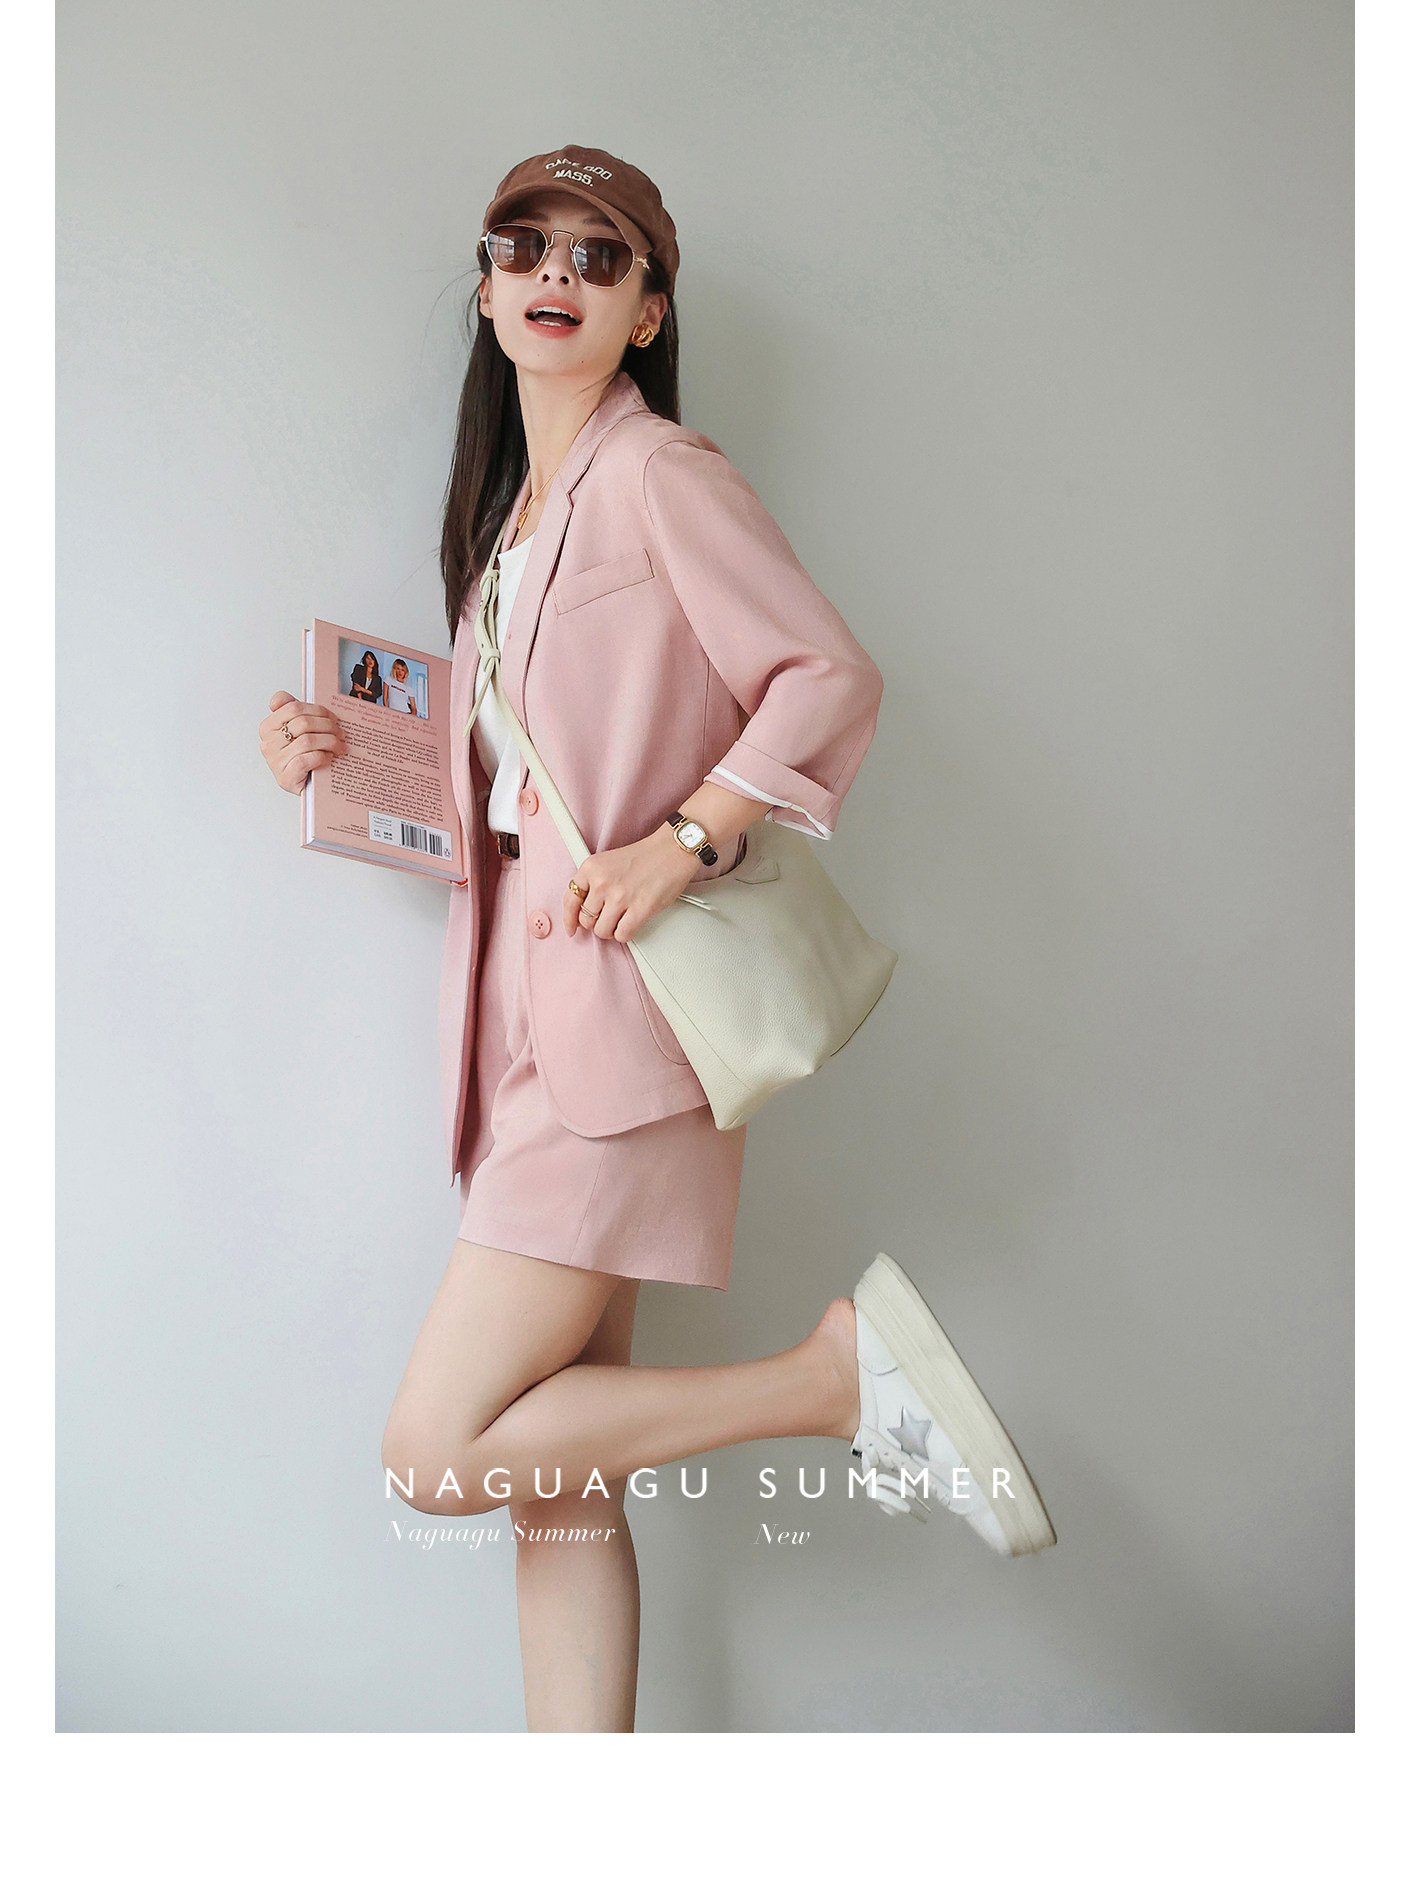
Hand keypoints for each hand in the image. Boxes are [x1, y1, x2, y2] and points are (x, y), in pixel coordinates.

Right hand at [260, 690, 347, 792]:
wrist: (306, 786)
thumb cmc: (303, 757)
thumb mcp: (299, 732)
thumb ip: (293, 712)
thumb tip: (284, 697)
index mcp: (268, 727)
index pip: (292, 708)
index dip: (317, 710)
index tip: (332, 717)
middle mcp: (268, 743)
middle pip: (302, 723)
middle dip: (328, 726)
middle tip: (342, 733)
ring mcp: (275, 761)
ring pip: (307, 741)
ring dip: (330, 742)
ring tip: (341, 746)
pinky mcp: (285, 777)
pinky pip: (306, 760)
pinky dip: (322, 757)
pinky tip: (330, 758)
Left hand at [564, 826, 704, 943]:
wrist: (672, 850)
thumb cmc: (645, 856)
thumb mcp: (608, 861)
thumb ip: (593, 882)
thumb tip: (584, 910)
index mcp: (591, 868)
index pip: (570, 900)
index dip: (569, 919)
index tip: (572, 928)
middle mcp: (602, 882)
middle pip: (586, 920)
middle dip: (596, 923)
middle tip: (608, 918)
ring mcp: (620, 897)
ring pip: (602, 931)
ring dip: (611, 930)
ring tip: (621, 919)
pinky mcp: (639, 909)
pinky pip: (622, 935)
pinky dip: (625, 934)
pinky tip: (631, 924)